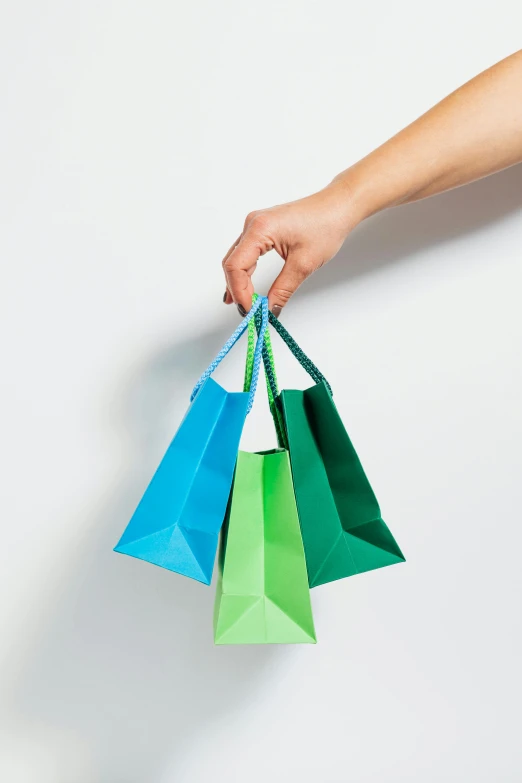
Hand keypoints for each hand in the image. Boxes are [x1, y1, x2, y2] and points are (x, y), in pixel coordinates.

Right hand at [222, 181, 359, 315]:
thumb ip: (283, 290)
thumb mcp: (304, 264)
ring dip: (239, 282)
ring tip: (245, 304)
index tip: (250, 310)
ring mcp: (255, 225)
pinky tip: (245, 287)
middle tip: (248, 311)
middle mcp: (252, 224)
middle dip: (238, 289)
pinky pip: (245, 253)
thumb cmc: (325, 226)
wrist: (338, 207)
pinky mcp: (261, 228)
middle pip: (232, 263)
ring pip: (236, 259)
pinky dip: (245, 272)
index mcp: (259, 229)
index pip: (235, 266)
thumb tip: (270, 310)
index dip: (239, 291)